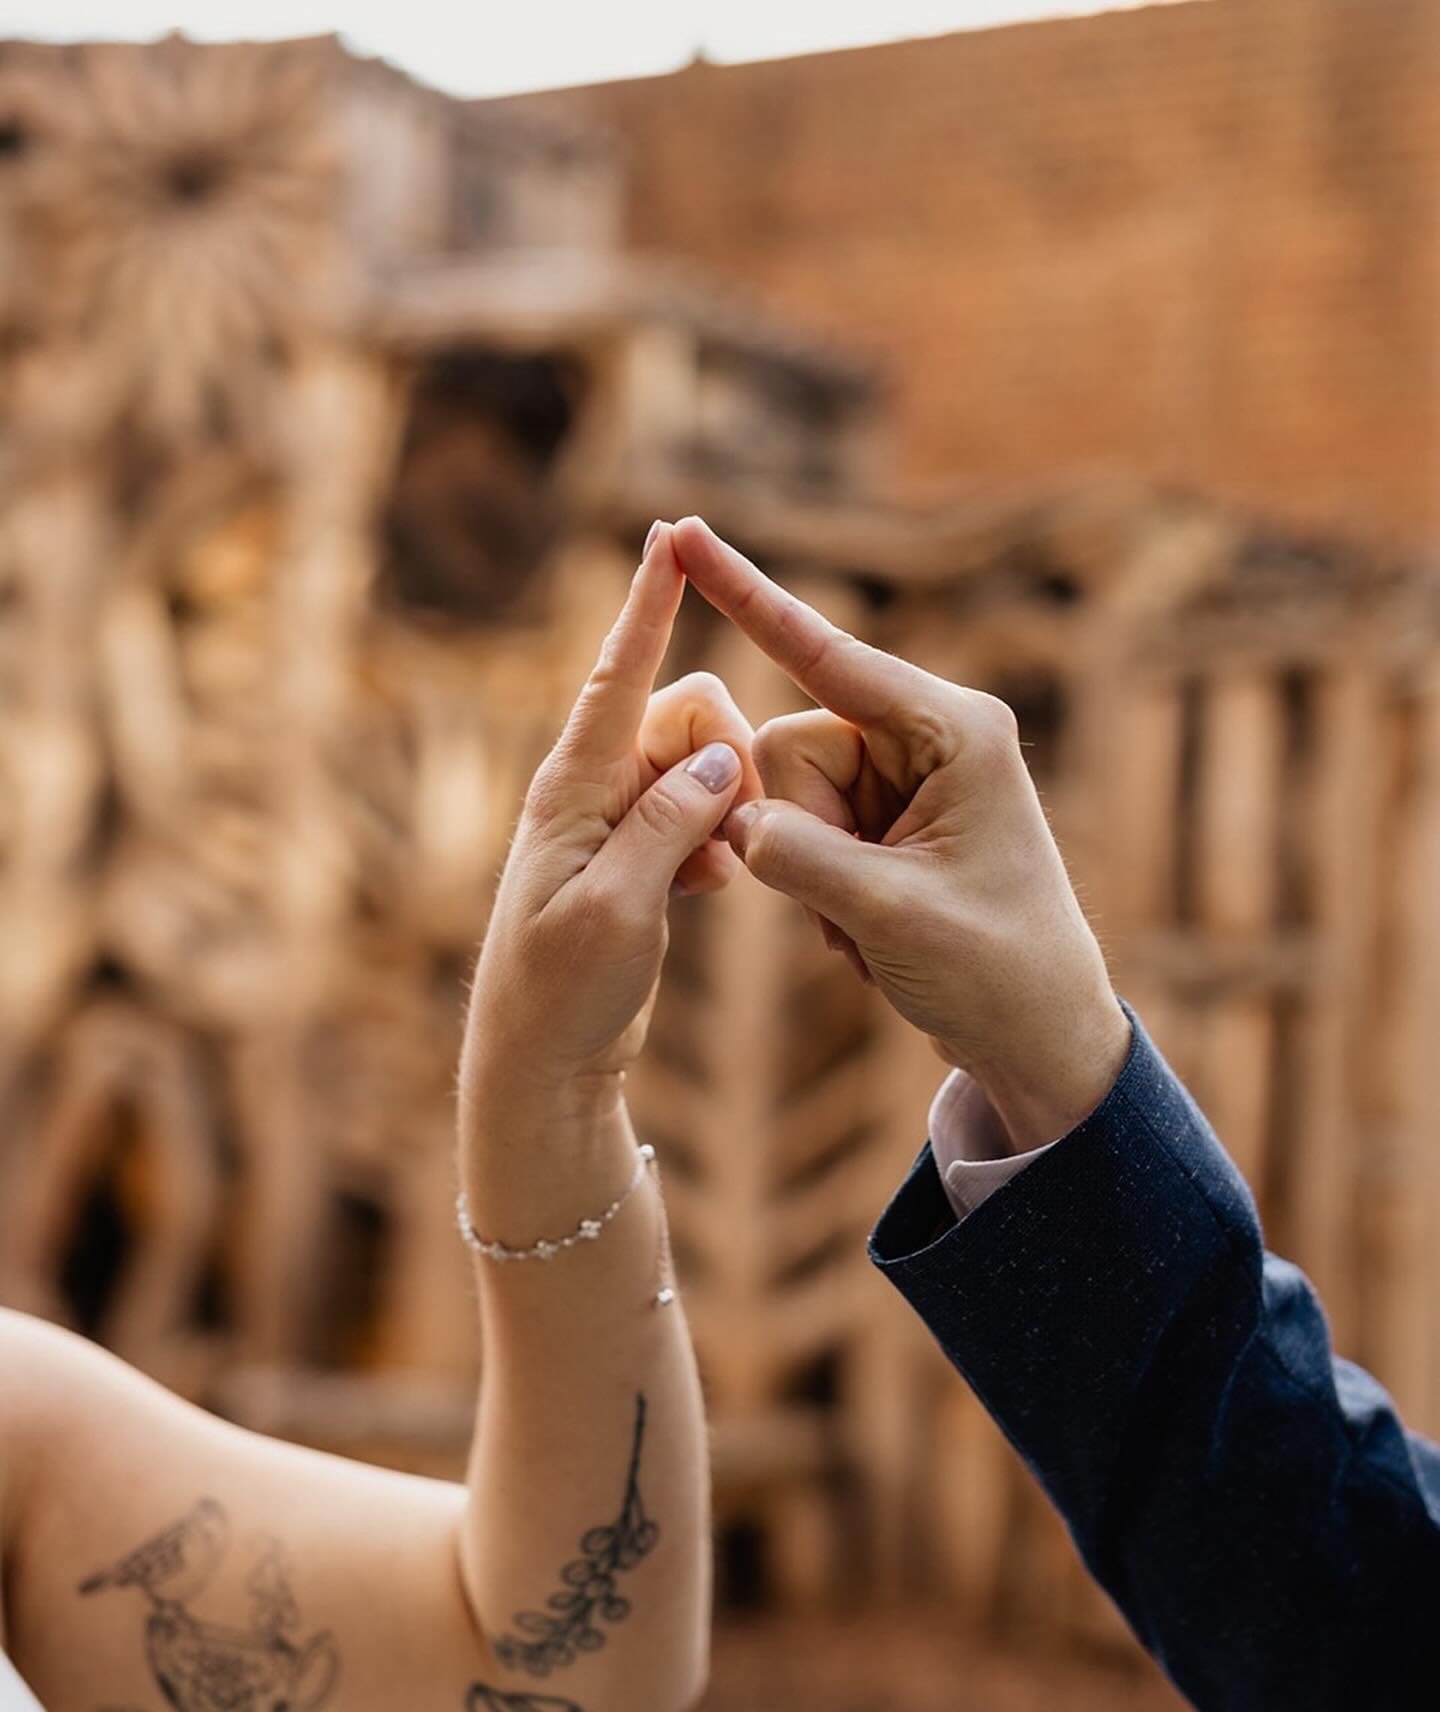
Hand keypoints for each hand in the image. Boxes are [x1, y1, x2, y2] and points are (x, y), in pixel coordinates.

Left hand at [463, 524, 758, 1106]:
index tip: (669, 535)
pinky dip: (719, 841)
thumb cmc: (563, 993)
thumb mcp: (621, 909)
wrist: (543, 1063)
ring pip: (703, 763)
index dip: (647, 604)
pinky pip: (702, 810)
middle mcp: (592, 788)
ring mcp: (617, 819)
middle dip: (728, 757)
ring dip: (727, 808)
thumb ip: (671, 824)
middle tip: (729, 839)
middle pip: (688, 715)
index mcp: (570, 788)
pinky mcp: (639, 852)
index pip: (618, 675)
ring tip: (712, 880)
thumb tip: (723, 756)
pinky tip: (709, 891)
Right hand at [671, 517, 1129, 1152]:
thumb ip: (798, 857)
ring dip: (809, 871)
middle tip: (858, 905)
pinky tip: (872, 926)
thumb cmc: (994, 971)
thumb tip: (734, 819)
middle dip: (798, 832)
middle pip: (788, 746)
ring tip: (873, 921)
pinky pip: (797, 828)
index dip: (749, 596)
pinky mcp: (882, 813)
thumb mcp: (893, 916)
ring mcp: (901, 774)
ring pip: (782, 793)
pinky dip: (818, 887)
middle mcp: (926, 734)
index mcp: (954, 730)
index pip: (829, 654)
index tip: (689, 534)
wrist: (1036, 1034)